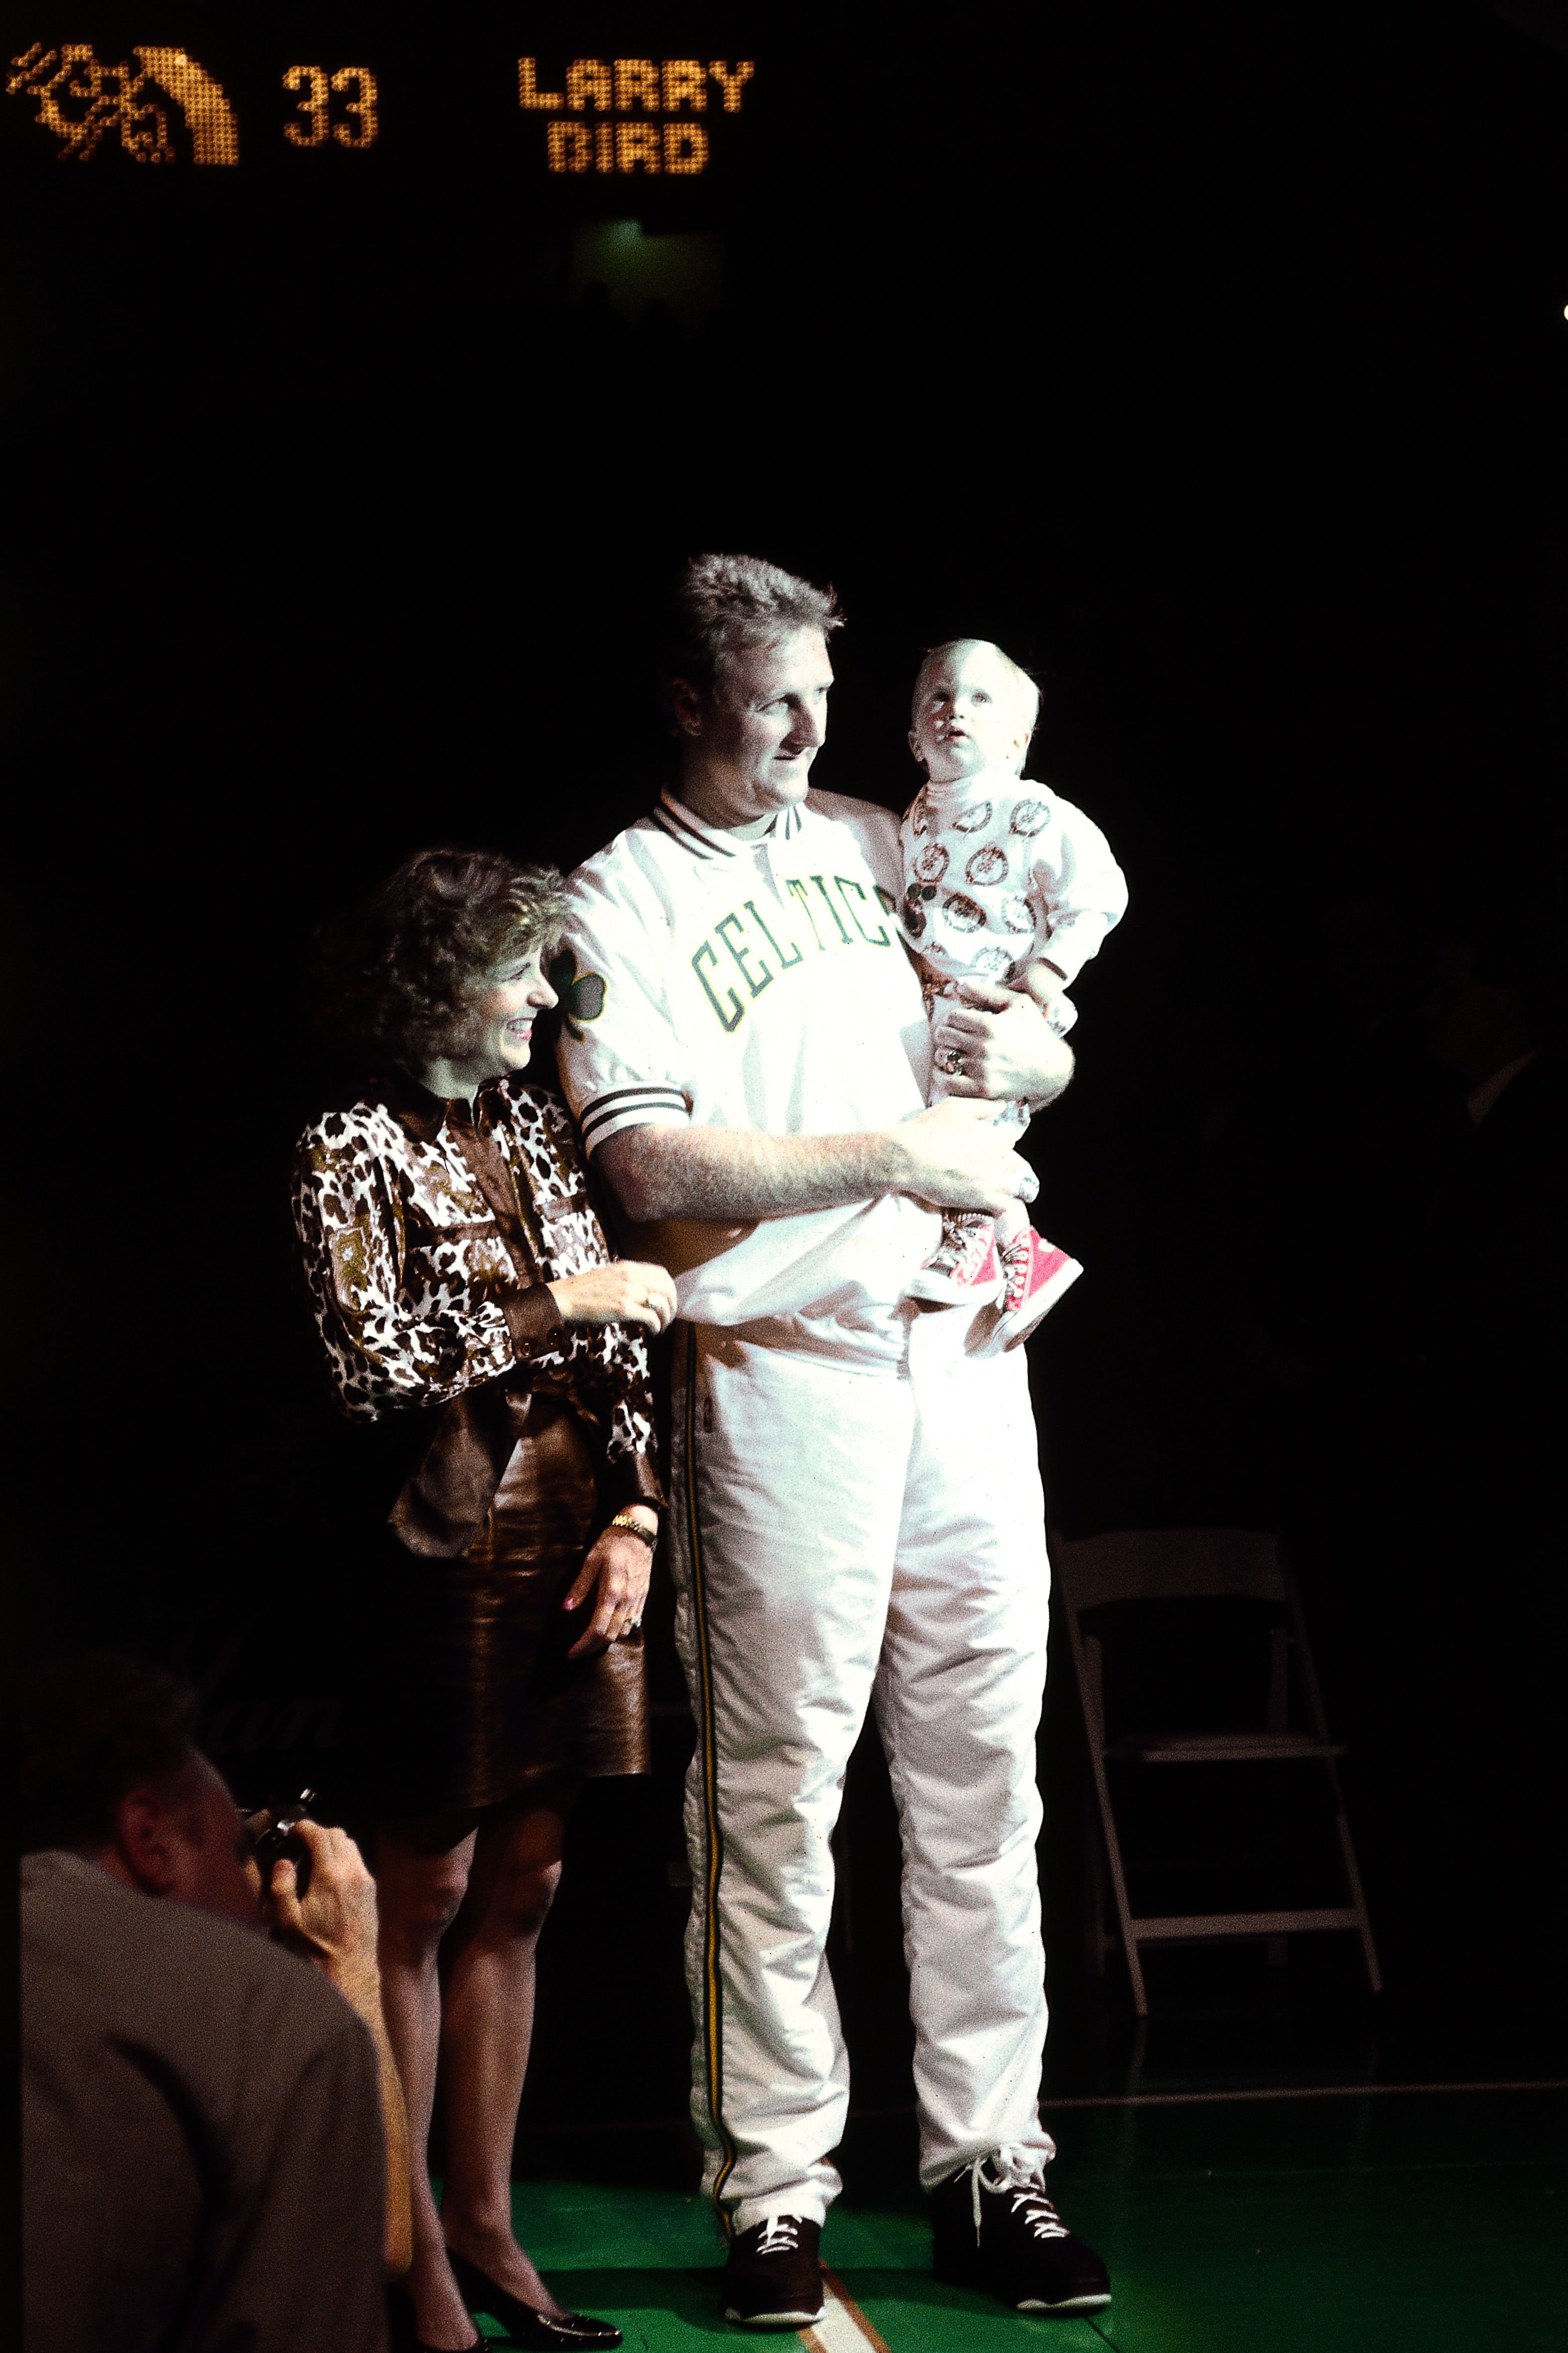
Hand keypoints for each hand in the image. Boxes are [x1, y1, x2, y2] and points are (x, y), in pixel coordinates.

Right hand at [261, 1819, 380, 1998]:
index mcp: (330, 1876)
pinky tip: (330, 1871)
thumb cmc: (315, 1947)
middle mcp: (352, 1872)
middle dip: (318, 1833)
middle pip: (337, 1834)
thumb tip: (283, 1863)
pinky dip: (344, 1856)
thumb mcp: (287, 1921)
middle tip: (302, 1842)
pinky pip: (357, 1860)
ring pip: (350, 1844)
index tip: (293, 1830)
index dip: (304, 1827)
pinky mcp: (371, 1888)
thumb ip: (281, 1888)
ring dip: (332, 1843)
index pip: (319, 1835)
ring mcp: (365, 1879)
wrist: (349, 1967)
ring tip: (315, 1855)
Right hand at [546, 1259, 676, 1333]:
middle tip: (668, 1318)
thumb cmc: (583, 1291)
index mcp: (628, 1267)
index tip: (668, 1302)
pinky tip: (652, 1332)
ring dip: (666, 1318)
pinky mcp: (623, 1308)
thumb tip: (644, 1292)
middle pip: (667, 1289)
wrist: (564, 1298)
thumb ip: (627, 1280)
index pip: (662, 1274)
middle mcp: (631, 1276)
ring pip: (662, 1303)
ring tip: (661, 1327)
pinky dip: (656, 1326)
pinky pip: (651, 1317)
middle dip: (672, 1305)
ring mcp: (628, 1291)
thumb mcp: (609, 1276)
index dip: (670, 1289)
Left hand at [562, 1519, 654, 1658]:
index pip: (597, 1628)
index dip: (583, 1644)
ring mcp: (637, 1600)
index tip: (571, 1653)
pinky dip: (619, 1631)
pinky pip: (633, 1623)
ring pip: (622, 1632)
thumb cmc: (611, 1543)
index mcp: (612, 1591)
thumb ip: (580, 1586)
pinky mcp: (643, 1597)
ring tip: (590, 1642)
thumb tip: (566, 1608)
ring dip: (606, 1642)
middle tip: (577, 1652)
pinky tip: (608, 1630)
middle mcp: (627, 1600)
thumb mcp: (591, 1560)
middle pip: (610, 1635)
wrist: (638, 1532)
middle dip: (592, 1648)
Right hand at [891, 1097, 1039, 1215]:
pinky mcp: (979, 1199)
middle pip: (1012, 1163)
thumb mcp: (955, 1107)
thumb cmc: (928, 1129)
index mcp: (991, 1137)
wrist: (908, 1159)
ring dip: (1002, 1182)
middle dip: (1002, 1162)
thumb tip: (1003, 1106)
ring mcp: (988, 1181)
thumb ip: (983, 1106)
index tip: (988, 1142)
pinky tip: (990, 1199)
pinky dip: (1001, 1203)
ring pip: (1010, 1185)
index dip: (999, 1139)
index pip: (1010, 1139)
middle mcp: (994, 1160)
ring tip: (987, 1182)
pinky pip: (1003, 1205)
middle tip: (985, 1163)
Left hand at [933, 980, 1074, 1104]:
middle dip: (947, 1033)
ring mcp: (982, 1070)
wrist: (1052, 1068)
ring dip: (943, 1053)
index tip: (961, 1022)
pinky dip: (942, 1077)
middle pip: (944, 1035)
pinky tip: (947, 1071)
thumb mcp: (1018, 1003)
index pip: (952, 1017)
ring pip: (943, 1057)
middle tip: (954, 1037)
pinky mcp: (983, 1089)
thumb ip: (987, 993)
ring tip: (951, 1053)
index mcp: (989, 1024)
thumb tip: (960, 985)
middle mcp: (983, 1047)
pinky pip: (948, 1083)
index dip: (955, 1017)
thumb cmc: (1035, 1031)